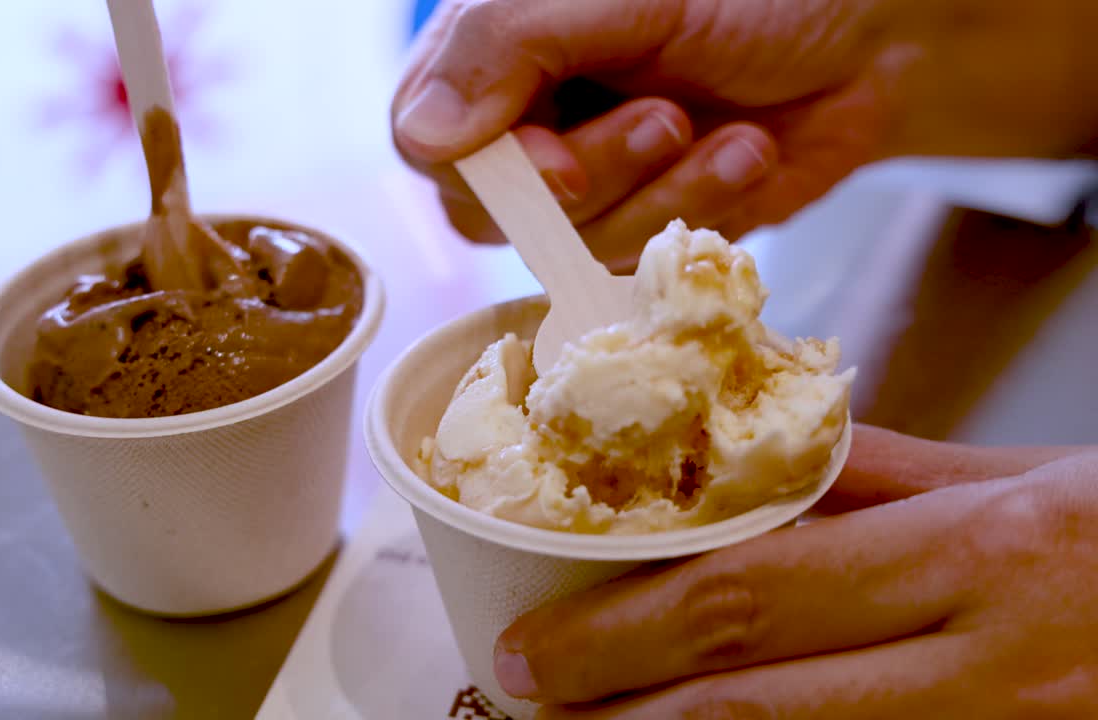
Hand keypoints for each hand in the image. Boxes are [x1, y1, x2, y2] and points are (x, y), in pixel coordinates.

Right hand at [393, 0, 1097, 268]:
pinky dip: (705, 216)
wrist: (873, 32)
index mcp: (501, 54)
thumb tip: (422, 134)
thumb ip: (507, 46)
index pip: (431, 143)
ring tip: (734, 136)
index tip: (563, 163)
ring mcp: (594, 182)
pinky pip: (644, 266)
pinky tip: (749, 160)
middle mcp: (532, 123)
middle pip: (499, 214)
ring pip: (577, 247)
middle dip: (599, 179)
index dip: (490, 173)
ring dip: (666, 196)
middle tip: (667, 118)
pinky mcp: (652, 226)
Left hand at [493, 425, 1097, 717]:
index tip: (535, 647)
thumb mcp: (1021, 482)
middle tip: (528, 699)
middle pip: (755, 700)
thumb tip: (740, 463)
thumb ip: (878, 478)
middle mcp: (993, 665)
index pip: (754, 595)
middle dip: (619, 707)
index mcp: (983, 555)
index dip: (623, 629)